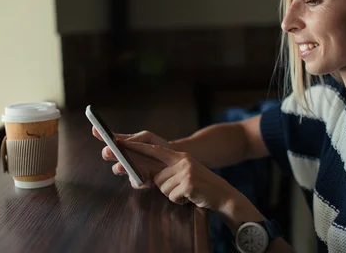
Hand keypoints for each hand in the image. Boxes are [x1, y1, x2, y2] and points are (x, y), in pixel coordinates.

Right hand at [92, 127, 169, 174]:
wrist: (174, 159)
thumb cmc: (158, 146)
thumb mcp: (147, 138)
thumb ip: (134, 139)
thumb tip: (120, 140)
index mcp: (124, 145)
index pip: (109, 140)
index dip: (100, 134)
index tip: (95, 129)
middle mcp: (123, 157)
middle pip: (108, 156)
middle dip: (108, 153)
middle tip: (110, 150)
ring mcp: (130, 169)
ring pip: (118, 169)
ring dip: (120, 167)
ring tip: (124, 165)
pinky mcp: (139, 181)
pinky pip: (134, 182)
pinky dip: (139, 180)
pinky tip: (146, 179)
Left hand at [120, 140, 240, 212]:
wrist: (224, 195)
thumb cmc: (200, 187)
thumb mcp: (185, 173)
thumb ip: (168, 170)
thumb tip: (146, 175)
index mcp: (180, 155)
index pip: (154, 150)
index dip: (137, 147)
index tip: (121, 143)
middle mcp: (182, 160)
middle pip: (156, 175)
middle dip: (162, 185)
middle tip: (177, 187)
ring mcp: (186, 171)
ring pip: (162, 187)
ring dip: (172, 194)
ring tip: (186, 192)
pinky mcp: (189, 183)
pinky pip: (172, 196)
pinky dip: (179, 201)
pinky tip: (190, 197)